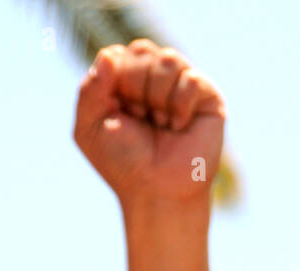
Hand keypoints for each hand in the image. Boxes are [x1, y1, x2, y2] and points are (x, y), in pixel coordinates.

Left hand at [73, 39, 224, 207]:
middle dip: (135, 86)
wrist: (159, 191)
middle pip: (142, 50)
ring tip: (161, 124)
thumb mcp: (90, 126)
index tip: (119, 112)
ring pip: (169, 59)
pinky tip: (180, 127)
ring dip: (158, 97)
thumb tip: (108, 56)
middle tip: (141, 118)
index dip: (115, 80)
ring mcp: (183, 86)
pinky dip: (180, 106)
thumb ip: (90, 89)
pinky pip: (192, 79)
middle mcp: (154, 79)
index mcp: (125, 80)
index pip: (118, 53)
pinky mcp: (209, 99)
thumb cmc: (124, 163)